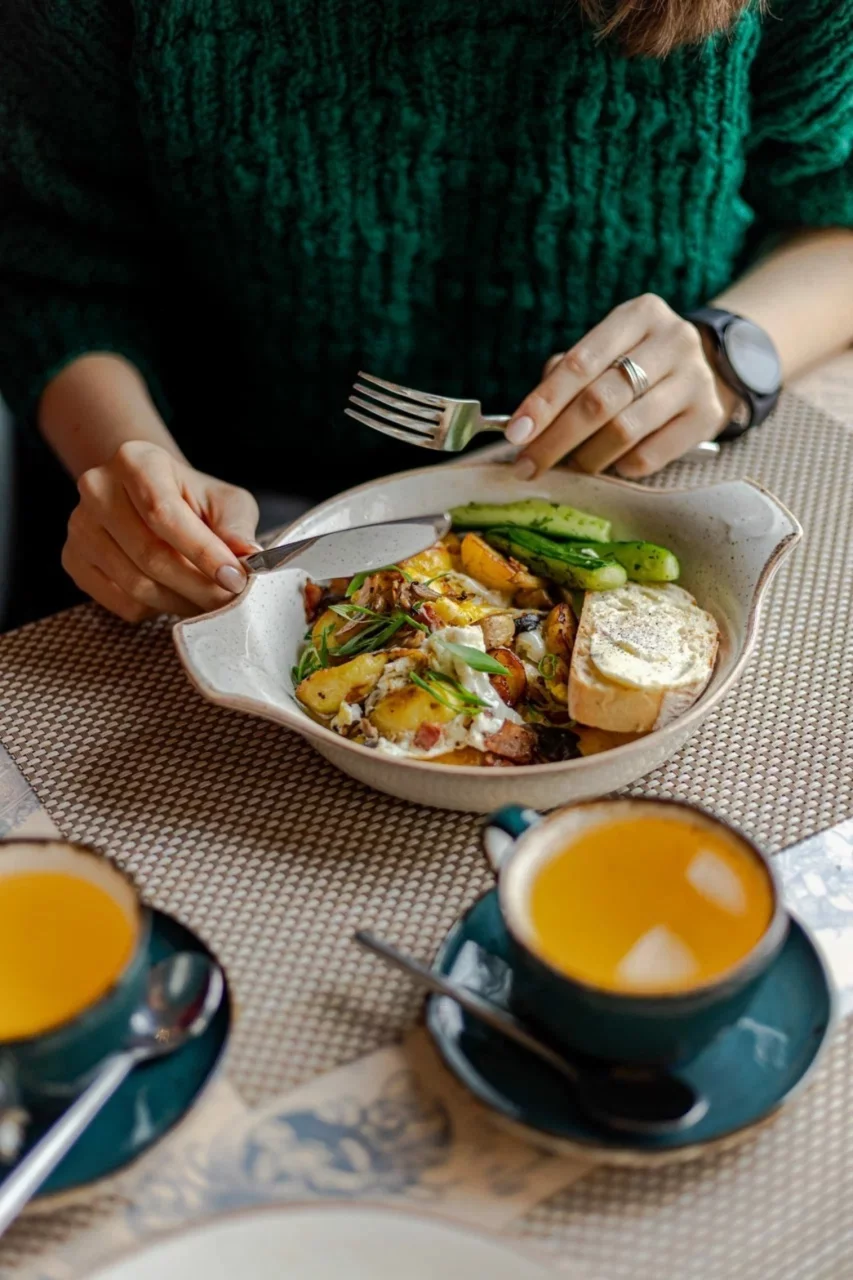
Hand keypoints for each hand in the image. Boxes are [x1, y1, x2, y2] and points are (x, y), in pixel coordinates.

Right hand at [63, 442, 259, 621]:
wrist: (148, 498)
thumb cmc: (193, 500)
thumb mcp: (225, 501)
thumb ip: (236, 527)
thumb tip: (248, 556)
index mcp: (136, 461)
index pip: (165, 514)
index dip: (203, 552)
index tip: (235, 579)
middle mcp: (97, 488)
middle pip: (150, 555)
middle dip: (198, 587)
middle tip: (229, 602)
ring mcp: (79, 526)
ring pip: (136, 585)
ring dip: (180, 603)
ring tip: (207, 602)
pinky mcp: (73, 559)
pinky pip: (120, 602)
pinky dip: (155, 610)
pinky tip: (174, 597)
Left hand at [506, 294, 737, 478]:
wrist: (713, 368)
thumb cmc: (640, 362)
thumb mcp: (607, 351)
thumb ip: (567, 375)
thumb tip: (527, 424)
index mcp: (640, 314)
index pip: (580, 363)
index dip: (544, 401)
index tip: (516, 433)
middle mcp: (673, 340)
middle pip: (599, 400)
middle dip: (556, 438)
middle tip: (528, 464)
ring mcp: (696, 379)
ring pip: (623, 431)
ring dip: (585, 458)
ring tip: (568, 467)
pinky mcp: (707, 417)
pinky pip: (649, 455)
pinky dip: (619, 467)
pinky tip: (609, 464)